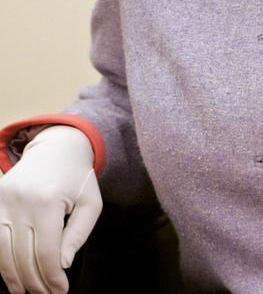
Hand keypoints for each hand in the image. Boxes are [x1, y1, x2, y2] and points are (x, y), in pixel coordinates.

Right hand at [0, 126, 101, 293]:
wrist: (56, 146)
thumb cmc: (77, 177)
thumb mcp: (90, 202)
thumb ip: (78, 234)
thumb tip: (62, 265)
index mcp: (48, 200)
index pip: (46, 253)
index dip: (52, 278)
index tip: (60, 291)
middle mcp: (21, 200)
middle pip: (23, 257)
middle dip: (35, 282)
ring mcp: (3, 199)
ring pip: (3, 253)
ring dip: (15, 277)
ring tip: (27, 290)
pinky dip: (1, 261)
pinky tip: (11, 274)